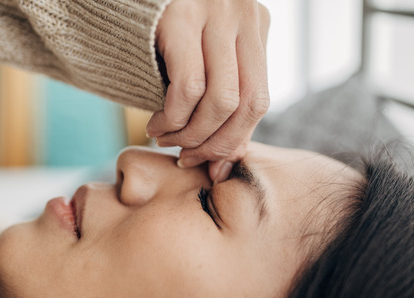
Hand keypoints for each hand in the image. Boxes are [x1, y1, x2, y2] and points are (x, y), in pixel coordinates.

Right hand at [147, 0, 269, 182]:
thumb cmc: (159, 35)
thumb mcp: (203, 62)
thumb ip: (221, 103)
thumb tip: (226, 164)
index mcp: (255, 24)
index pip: (258, 100)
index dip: (234, 141)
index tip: (212, 166)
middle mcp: (242, 15)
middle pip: (247, 103)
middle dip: (215, 144)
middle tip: (187, 157)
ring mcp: (214, 13)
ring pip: (221, 100)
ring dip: (191, 135)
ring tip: (165, 140)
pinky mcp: (179, 18)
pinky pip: (189, 88)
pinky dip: (173, 119)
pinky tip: (155, 125)